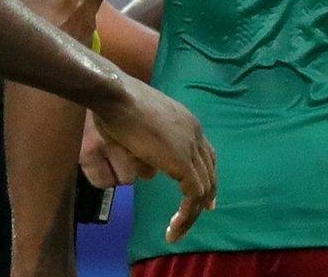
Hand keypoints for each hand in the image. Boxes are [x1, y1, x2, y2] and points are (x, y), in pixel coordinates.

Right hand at [88, 77, 216, 242]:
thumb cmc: (118, 106)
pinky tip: (173, 227)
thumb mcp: (139, 126)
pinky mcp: (182, 163)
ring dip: (191, 213)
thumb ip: (149, 147)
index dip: (206, 175)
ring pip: (203, 188)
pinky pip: (192, 195)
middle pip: (209, 171)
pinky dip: (186, 215)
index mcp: (188, 122)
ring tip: (176, 230)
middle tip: (199, 214)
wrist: (118, 97)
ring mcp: (191, 147)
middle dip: (206, 195)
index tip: (204, 196)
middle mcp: (195, 133)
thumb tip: (151, 171)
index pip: (206, 154)